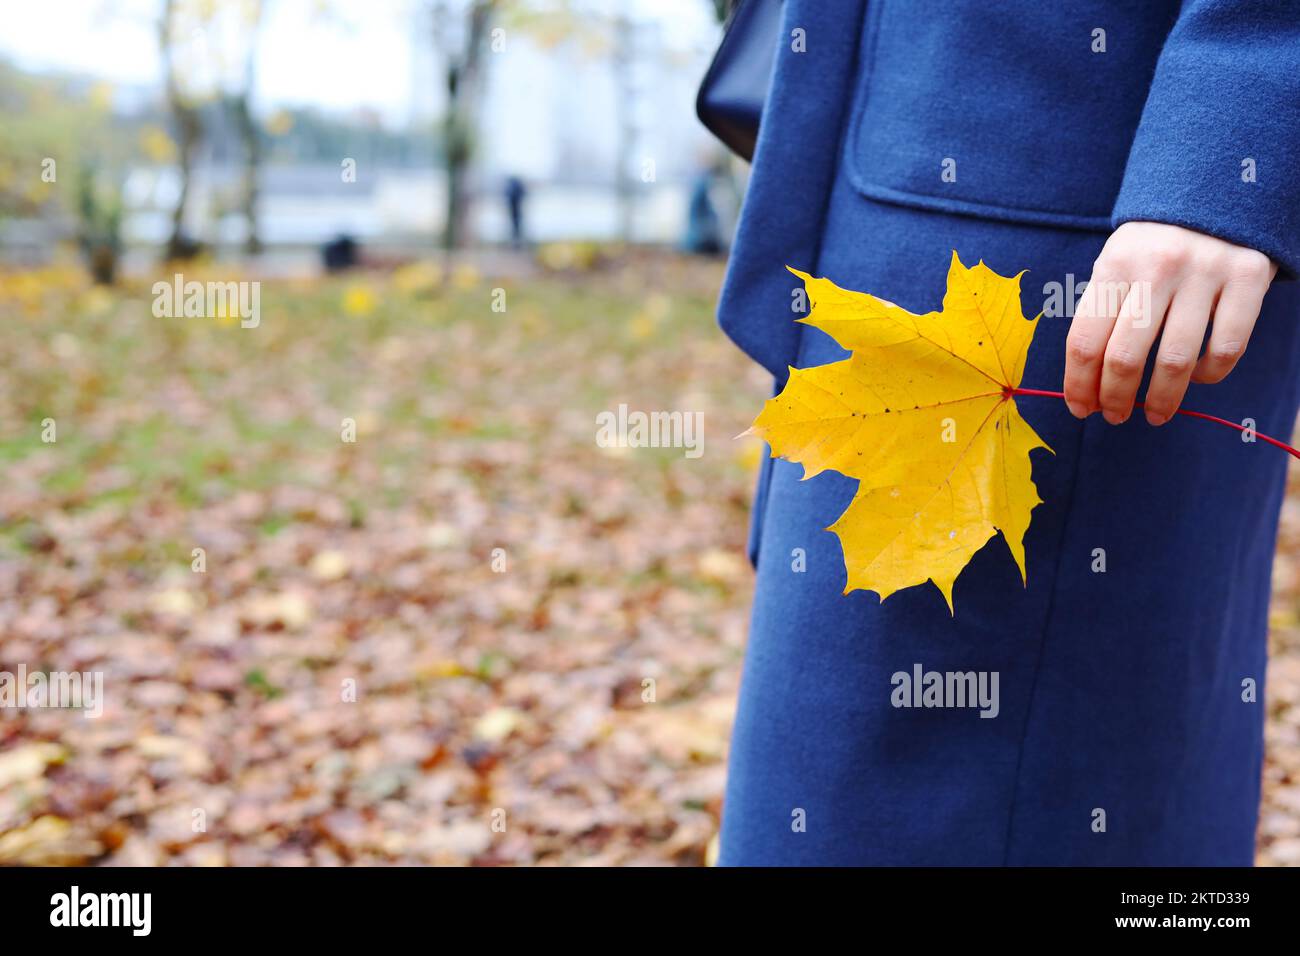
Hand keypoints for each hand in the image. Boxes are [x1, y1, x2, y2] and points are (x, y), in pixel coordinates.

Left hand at [1063, 222, 1276, 425]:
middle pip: (1124, 357)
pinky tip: (1197, 377)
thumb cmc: (1155, 244)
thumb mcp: (1118, 263)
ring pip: (1176, 360)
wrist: (1218, 192)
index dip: (1079, 385)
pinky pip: (1227, 347)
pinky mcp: (1249, 276)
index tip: (1080, 408)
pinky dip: (1210, 374)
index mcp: (1115, 264)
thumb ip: (1103, 312)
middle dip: (1115, 398)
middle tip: (1115, 416)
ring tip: (1155, 414)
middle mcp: (1158, 266)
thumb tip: (1086, 383)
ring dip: (1162, 399)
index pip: (1085, 341)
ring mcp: (1206, 271)